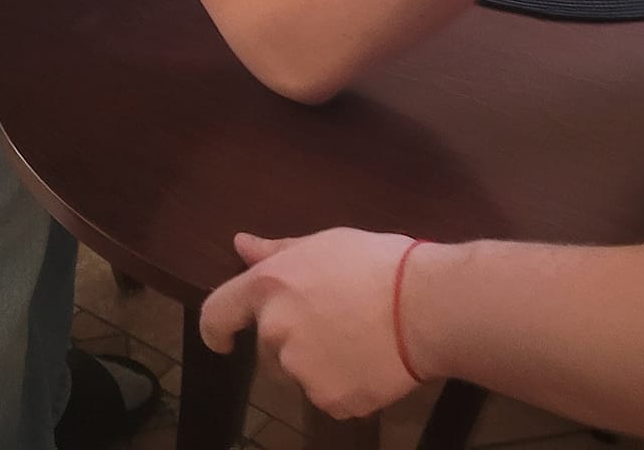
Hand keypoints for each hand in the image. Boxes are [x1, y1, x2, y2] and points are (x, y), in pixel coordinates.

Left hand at [199, 230, 426, 418]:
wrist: (427, 307)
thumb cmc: (379, 263)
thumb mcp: (327, 243)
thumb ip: (278, 252)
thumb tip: (241, 244)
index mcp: (270, 287)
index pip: (217, 314)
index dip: (217, 329)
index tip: (227, 338)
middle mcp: (275, 331)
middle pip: (268, 348)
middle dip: (291, 340)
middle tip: (335, 322)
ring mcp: (300, 371)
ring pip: (298, 373)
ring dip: (318, 363)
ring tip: (361, 339)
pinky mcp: (328, 401)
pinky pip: (328, 396)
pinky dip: (345, 384)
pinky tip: (371, 361)